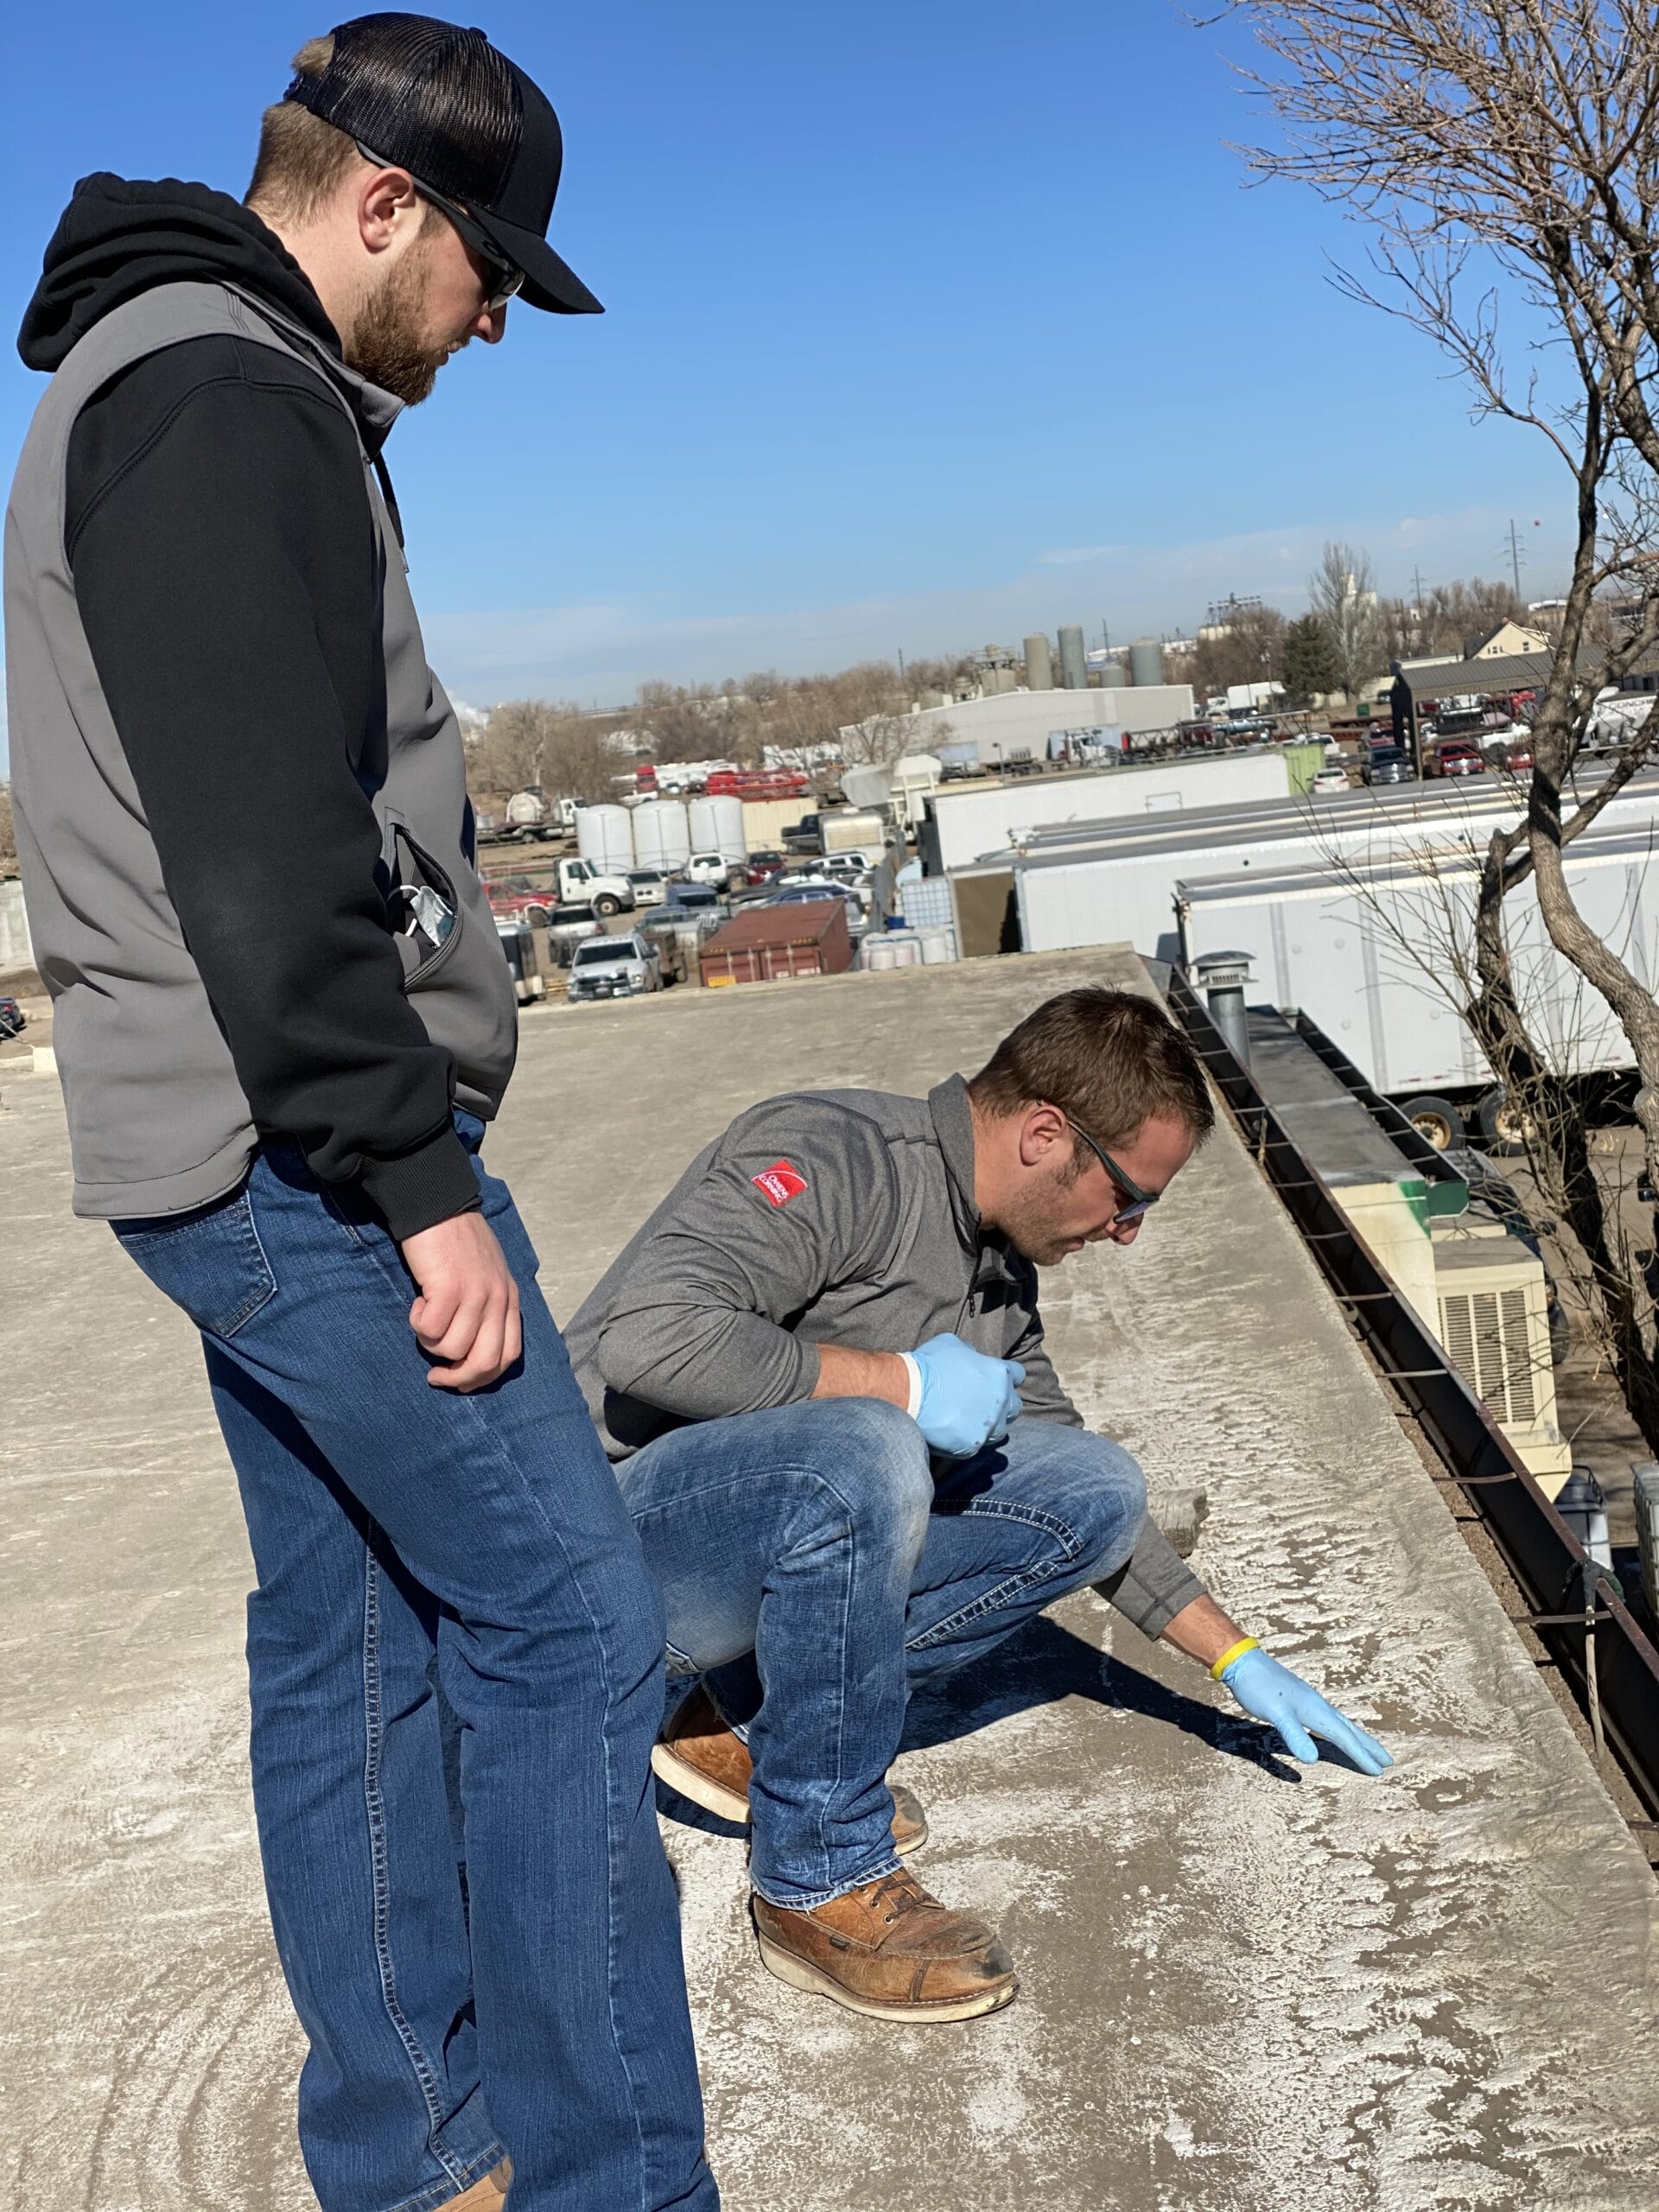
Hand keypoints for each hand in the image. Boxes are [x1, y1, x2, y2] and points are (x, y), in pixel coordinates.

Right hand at [400, 1209, 521, 1391]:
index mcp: (510, 1299)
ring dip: (431, 1342)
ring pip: (453, 1349)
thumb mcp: (487, 1275)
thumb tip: (469, 1351)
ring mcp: (476, 1294)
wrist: (438, 1205)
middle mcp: (499, 1299)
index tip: (458, 1379)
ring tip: (425, 1315)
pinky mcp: (449, 1288)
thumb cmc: (456, 1242)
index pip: (509, 1356)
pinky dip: (418, 1322)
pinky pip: (430, 1330)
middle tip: (435, 1375)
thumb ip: (488, 1308)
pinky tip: (419, 1301)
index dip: (483, 1376)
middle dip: (457, 1378)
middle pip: (485, 1362)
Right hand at [907, 1332, 1024, 1457]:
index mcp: (998, 1373)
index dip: (1006, 1377)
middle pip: (1014, 1406)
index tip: (993, 1380)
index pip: (1017, 1374)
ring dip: (988, 1425)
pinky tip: (951, 1431)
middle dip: (1002, 1405)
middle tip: (982, 1403)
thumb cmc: (928, 1365)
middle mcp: (1000, 1401)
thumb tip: (974, 1359)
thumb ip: (971, 1353)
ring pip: (1000, 1430)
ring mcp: (988, 1426)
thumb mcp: (953, 1344)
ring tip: (967, 1420)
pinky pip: (976, 1444)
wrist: (908, 1393)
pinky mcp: (972, 1445)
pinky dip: (966, 1439)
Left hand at [1221, 1648, 1392, 1774]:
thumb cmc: (1258, 1688)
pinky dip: (1339, 1730)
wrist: (1244, 1663)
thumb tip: (1313, 1760)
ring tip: (1369, 1748)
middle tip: (1389, 1760)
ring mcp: (1309, 1701)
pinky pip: (1328, 1719)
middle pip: (1350, 1728)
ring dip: (1357, 1737)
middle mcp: (1318, 1705)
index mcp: (1316, 1710)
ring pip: (1341, 1723)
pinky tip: (1333, 1731)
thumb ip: (1294, 1735)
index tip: (1380, 1771)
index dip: (1361, 1755)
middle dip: (1369, 1745)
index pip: (1344, 1737)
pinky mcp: (1299, 1700)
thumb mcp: (1276, 1714)